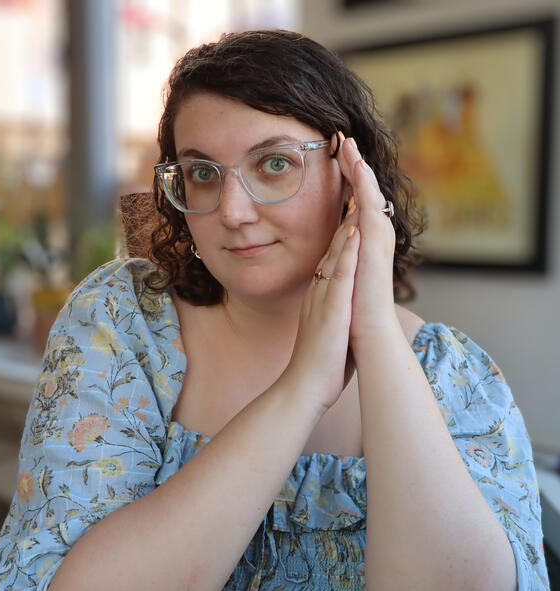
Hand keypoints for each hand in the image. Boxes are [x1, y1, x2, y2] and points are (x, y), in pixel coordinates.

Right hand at [281, 206, 359, 414]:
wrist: (302, 389)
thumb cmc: (318, 365)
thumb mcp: (324, 331)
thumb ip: (330, 314)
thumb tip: (338, 309)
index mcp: (319, 298)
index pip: (332, 260)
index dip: (341, 234)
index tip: (351, 212)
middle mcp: (318, 293)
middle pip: (333, 251)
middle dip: (344, 221)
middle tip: (353, 194)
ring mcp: (323, 301)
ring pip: (336, 258)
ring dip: (347, 228)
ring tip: (357, 200)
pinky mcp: (331, 313)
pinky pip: (340, 279)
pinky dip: (348, 254)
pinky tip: (355, 234)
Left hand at [334, 133, 396, 342]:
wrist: (368, 336)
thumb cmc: (353, 313)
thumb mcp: (339, 282)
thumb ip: (337, 265)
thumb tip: (330, 258)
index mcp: (359, 247)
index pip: (351, 207)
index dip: (344, 183)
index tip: (334, 161)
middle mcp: (370, 241)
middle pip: (361, 195)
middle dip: (353, 167)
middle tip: (344, 140)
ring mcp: (375, 243)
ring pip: (367, 197)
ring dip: (358, 169)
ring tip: (349, 144)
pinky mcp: (375, 249)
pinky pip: (368, 211)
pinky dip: (364, 189)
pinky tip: (357, 169)